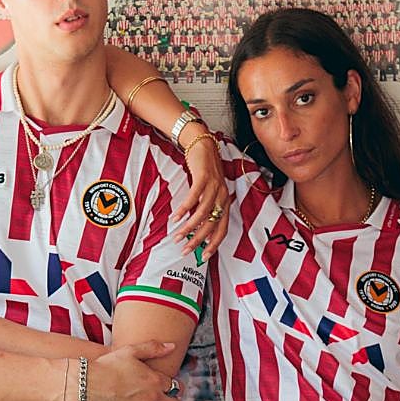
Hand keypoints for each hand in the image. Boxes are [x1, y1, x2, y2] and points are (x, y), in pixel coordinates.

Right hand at [82, 341, 179, 400]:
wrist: (86, 385)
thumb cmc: (105, 368)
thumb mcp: (130, 351)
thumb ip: (153, 348)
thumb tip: (170, 346)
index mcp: (155, 380)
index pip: (176, 386)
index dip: (172, 386)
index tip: (168, 387)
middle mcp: (153, 397)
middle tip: (165, 399)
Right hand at [173, 129, 231, 258]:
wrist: (202, 144)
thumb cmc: (204, 170)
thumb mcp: (208, 191)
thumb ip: (204, 207)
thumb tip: (196, 227)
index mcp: (225, 201)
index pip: (222, 228)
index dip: (214, 243)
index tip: (204, 256)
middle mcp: (222, 196)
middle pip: (212, 224)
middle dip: (197, 239)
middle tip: (185, 250)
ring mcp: (214, 187)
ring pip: (202, 213)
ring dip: (188, 226)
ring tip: (176, 235)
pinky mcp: (204, 178)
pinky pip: (194, 197)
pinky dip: (184, 209)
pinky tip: (175, 217)